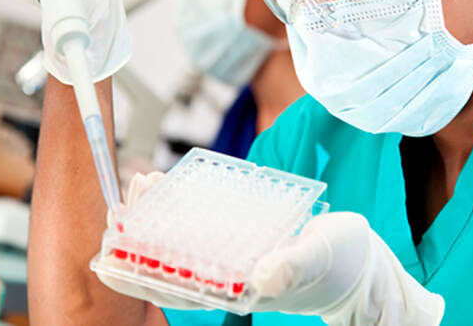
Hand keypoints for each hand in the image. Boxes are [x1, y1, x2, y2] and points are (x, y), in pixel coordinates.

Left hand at [99, 173, 444, 324]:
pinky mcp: (243, 237)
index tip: (115, 240)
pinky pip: (206, 223)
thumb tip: (263, 276)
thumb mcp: (317, 259)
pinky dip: (188, 204)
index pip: (173, 287)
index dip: (138, 268)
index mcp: (235, 290)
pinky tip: (180, 184)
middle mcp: (227, 277)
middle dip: (142, 229)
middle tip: (134, 190)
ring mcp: (233, 257)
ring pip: (183, 240)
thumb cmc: (339, 264)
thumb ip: (291, 266)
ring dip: (161, 213)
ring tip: (148, 181)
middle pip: (170, 259)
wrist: (357, 261)